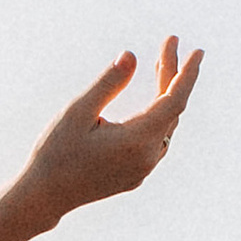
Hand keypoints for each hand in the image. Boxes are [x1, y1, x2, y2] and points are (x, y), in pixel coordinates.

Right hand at [16, 39, 203, 222]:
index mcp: (137, 141)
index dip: (186, 73)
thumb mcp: (78, 111)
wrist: (44, 197)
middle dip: (172, 74)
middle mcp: (147, 158)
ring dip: (166, 94)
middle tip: (169, 43)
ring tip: (161, 64)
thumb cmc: (56, 153)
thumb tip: (131, 56)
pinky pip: (157, 140)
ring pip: (166, 126)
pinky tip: (152, 100)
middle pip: (171, 110)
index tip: (197, 50)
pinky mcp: (136, 175)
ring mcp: (143, 169)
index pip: (174, 101)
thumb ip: (108, 84)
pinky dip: (158, 115)